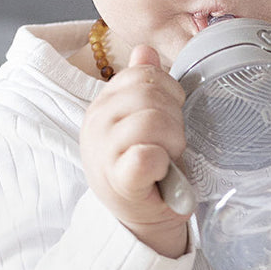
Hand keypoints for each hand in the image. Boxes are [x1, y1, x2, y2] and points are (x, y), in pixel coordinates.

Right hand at [80, 45, 193, 256]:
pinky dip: (164, 162)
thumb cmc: (149, 168)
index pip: (143, 74)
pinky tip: (161, 172)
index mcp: (103, 104)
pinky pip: (148, 154)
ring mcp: (103, 151)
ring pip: (152, 120)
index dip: (168, 91)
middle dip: (174, 117)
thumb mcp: (145, 120)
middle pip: (150, 93)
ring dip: (173, 141)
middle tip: (171, 143)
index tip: (170, 116)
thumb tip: (144, 50)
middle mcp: (96, 123)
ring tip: (168, 158)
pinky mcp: (118, 179)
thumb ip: (143, 85)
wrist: (144, 219)